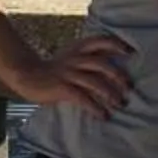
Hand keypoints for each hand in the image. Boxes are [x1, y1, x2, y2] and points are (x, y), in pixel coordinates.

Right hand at [0, 30, 131, 114]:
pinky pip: (82, 97)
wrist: (26, 75)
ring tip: (119, 105)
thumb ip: (89, 58)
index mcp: (78, 48)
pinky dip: (95, 108)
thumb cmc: (54, 69)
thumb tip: (114, 65)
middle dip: (118, 76)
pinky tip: (102, 116)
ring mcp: (68, 72)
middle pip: (102, 63)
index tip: (130, 52)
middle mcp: (75, 58)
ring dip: (109, 94)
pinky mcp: (62, 87)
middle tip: (129, 88)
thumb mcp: (71, 57)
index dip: (116, 44)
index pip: (100, 41)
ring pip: (94, 81)